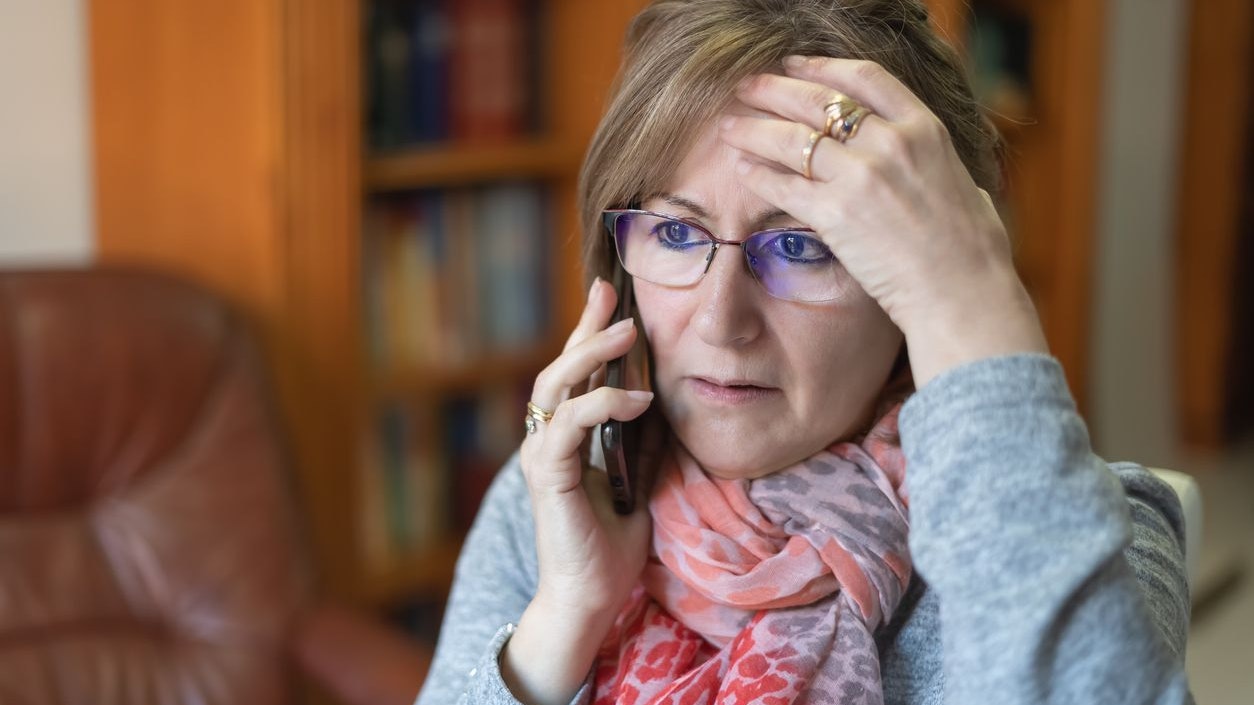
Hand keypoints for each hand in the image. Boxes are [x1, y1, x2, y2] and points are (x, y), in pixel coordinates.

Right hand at [520, 277, 657, 622]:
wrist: (590, 597)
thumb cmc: (610, 547)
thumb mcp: (637, 480)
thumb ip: (642, 442)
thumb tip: (667, 401)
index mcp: (567, 439)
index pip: (577, 375)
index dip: (591, 335)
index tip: (612, 296)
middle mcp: (547, 439)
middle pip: (560, 367)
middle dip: (585, 327)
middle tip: (611, 293)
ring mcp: (543, 454)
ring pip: (557, 384)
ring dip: (592, 352)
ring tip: (628, 331)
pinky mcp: (549, 473)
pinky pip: (571, 423)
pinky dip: (602, 403)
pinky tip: (638, 397)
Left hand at [719, 56, 1047, 385]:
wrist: (963, 292)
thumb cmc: (974, 250)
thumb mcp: (964, 183)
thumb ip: (936, 164)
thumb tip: (930, 163)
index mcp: (924, 129)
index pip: (864, 78)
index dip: (822, 68)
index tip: (795, 65)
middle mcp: (890, 143)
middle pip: (818, 102)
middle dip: (775, 90)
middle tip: (746, 88)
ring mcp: (861, 177)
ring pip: (791, 140)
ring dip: (754, 130)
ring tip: (729, 128)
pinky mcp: (835, 215)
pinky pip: (784, 186)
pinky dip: (759, 176)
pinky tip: (743, 171)